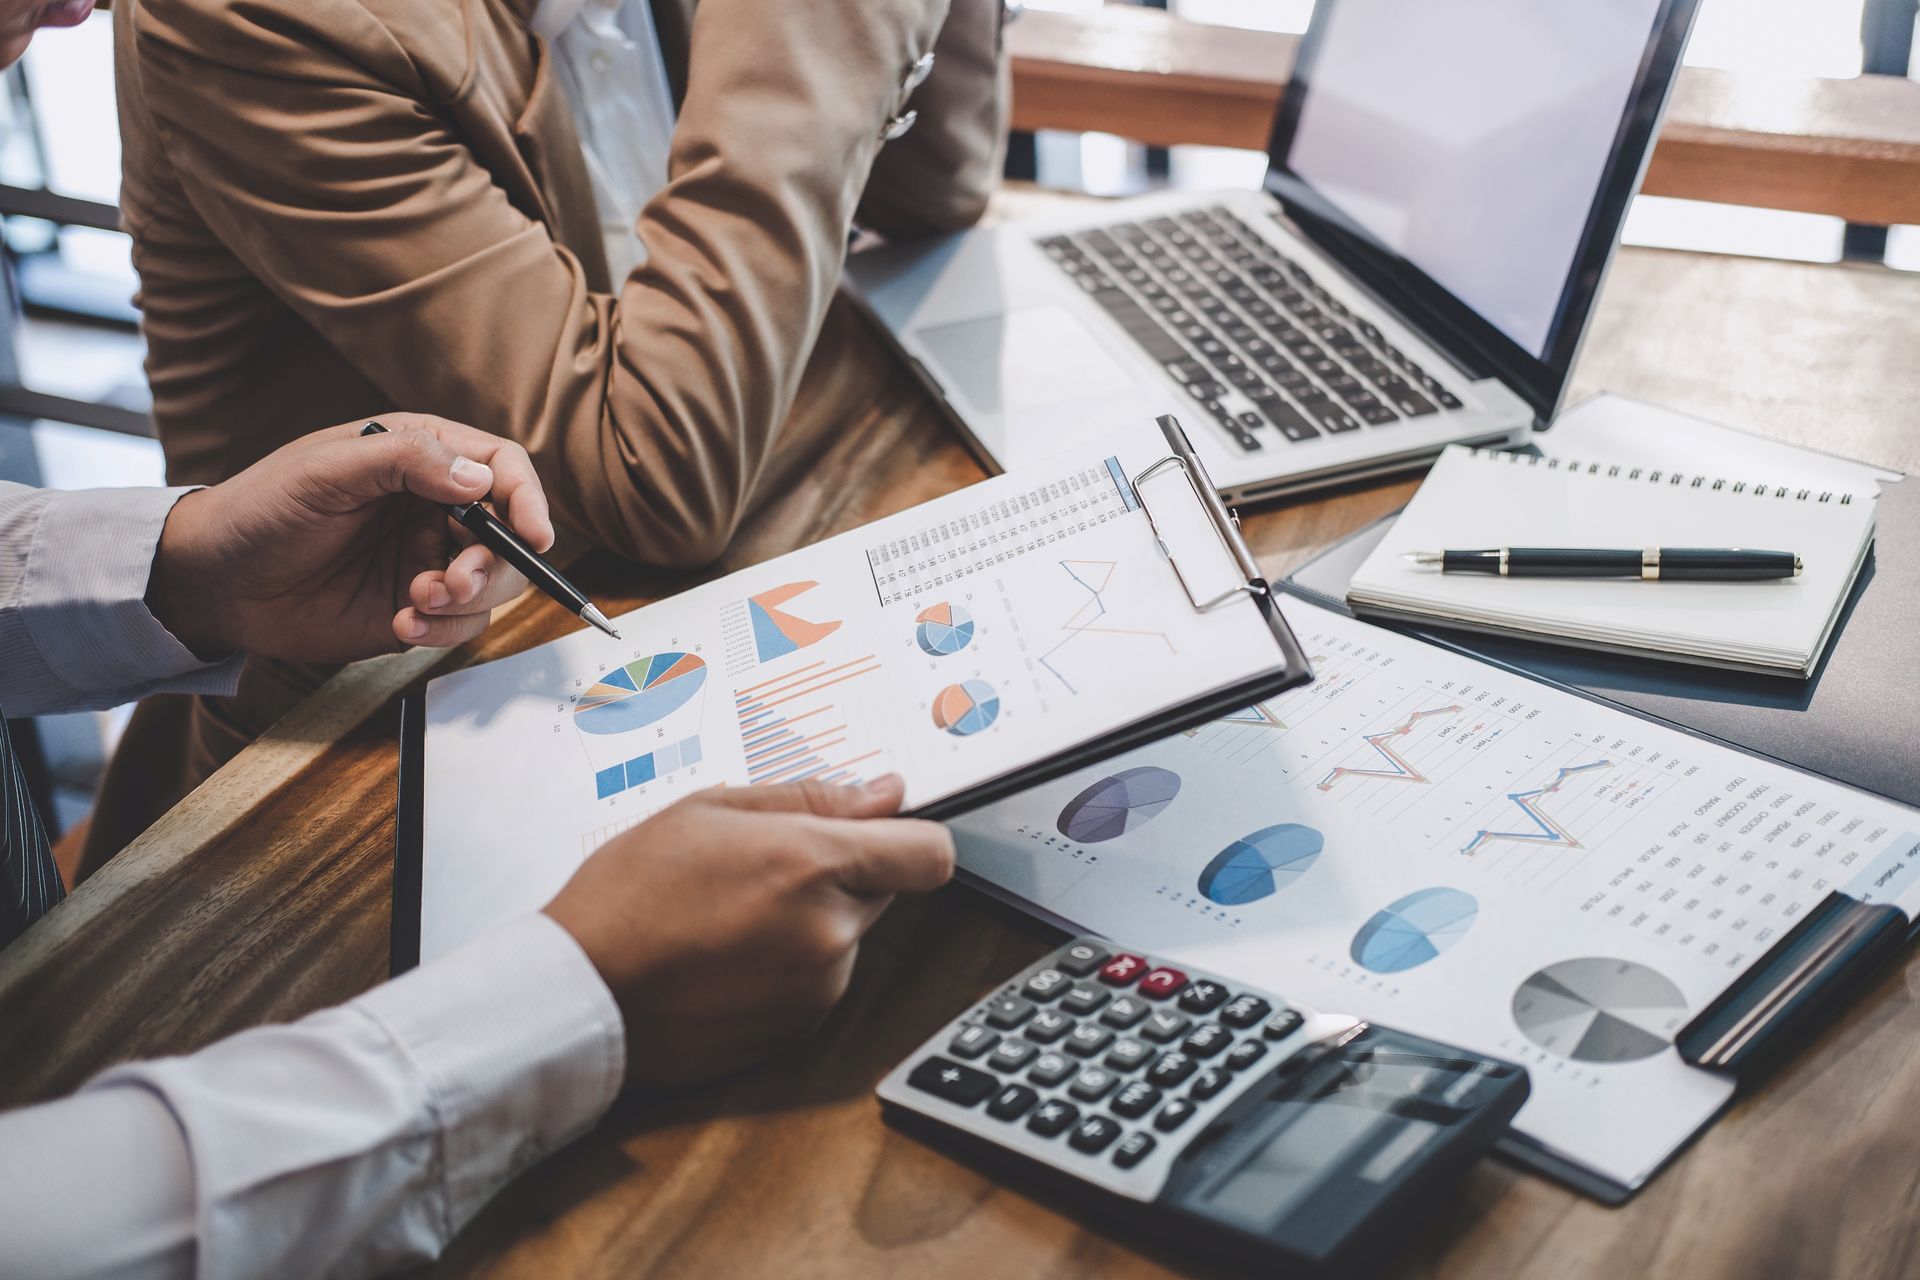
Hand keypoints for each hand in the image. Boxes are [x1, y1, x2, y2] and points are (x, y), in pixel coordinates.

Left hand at [146, 415, 555, 661]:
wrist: (216, 583)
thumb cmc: (261, 510)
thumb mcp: (327, 471)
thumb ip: (406, 460)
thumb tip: (479, 477)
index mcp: (421, 457)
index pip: (501, 467)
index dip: (528, 498)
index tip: (534, 534)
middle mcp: (435, 507)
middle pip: (509, 533)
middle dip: (494, 564)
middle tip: (455, 583)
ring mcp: (428, 559)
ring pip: (494, 584)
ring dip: (468, 600)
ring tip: (417, 604)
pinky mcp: (417, 608)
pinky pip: (462, 624)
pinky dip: (444, 630)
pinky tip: (403, 623)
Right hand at [544, 774, 954, 1089]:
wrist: (579, 998)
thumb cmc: (627, 898)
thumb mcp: (708, 811)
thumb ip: (811, 797)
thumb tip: (884, 793)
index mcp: (810, 866)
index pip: (930, 854)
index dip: (911, 836)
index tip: (881, 828)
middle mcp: (828, 933)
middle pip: (885, 890)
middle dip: (841, 872)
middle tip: (762, 866)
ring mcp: (817, 989)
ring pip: (847, 935)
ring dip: (810, 920)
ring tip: (729, 913)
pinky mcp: (798, 1029)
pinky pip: (818, 979)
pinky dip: (787, 964)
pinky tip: (726, 954)